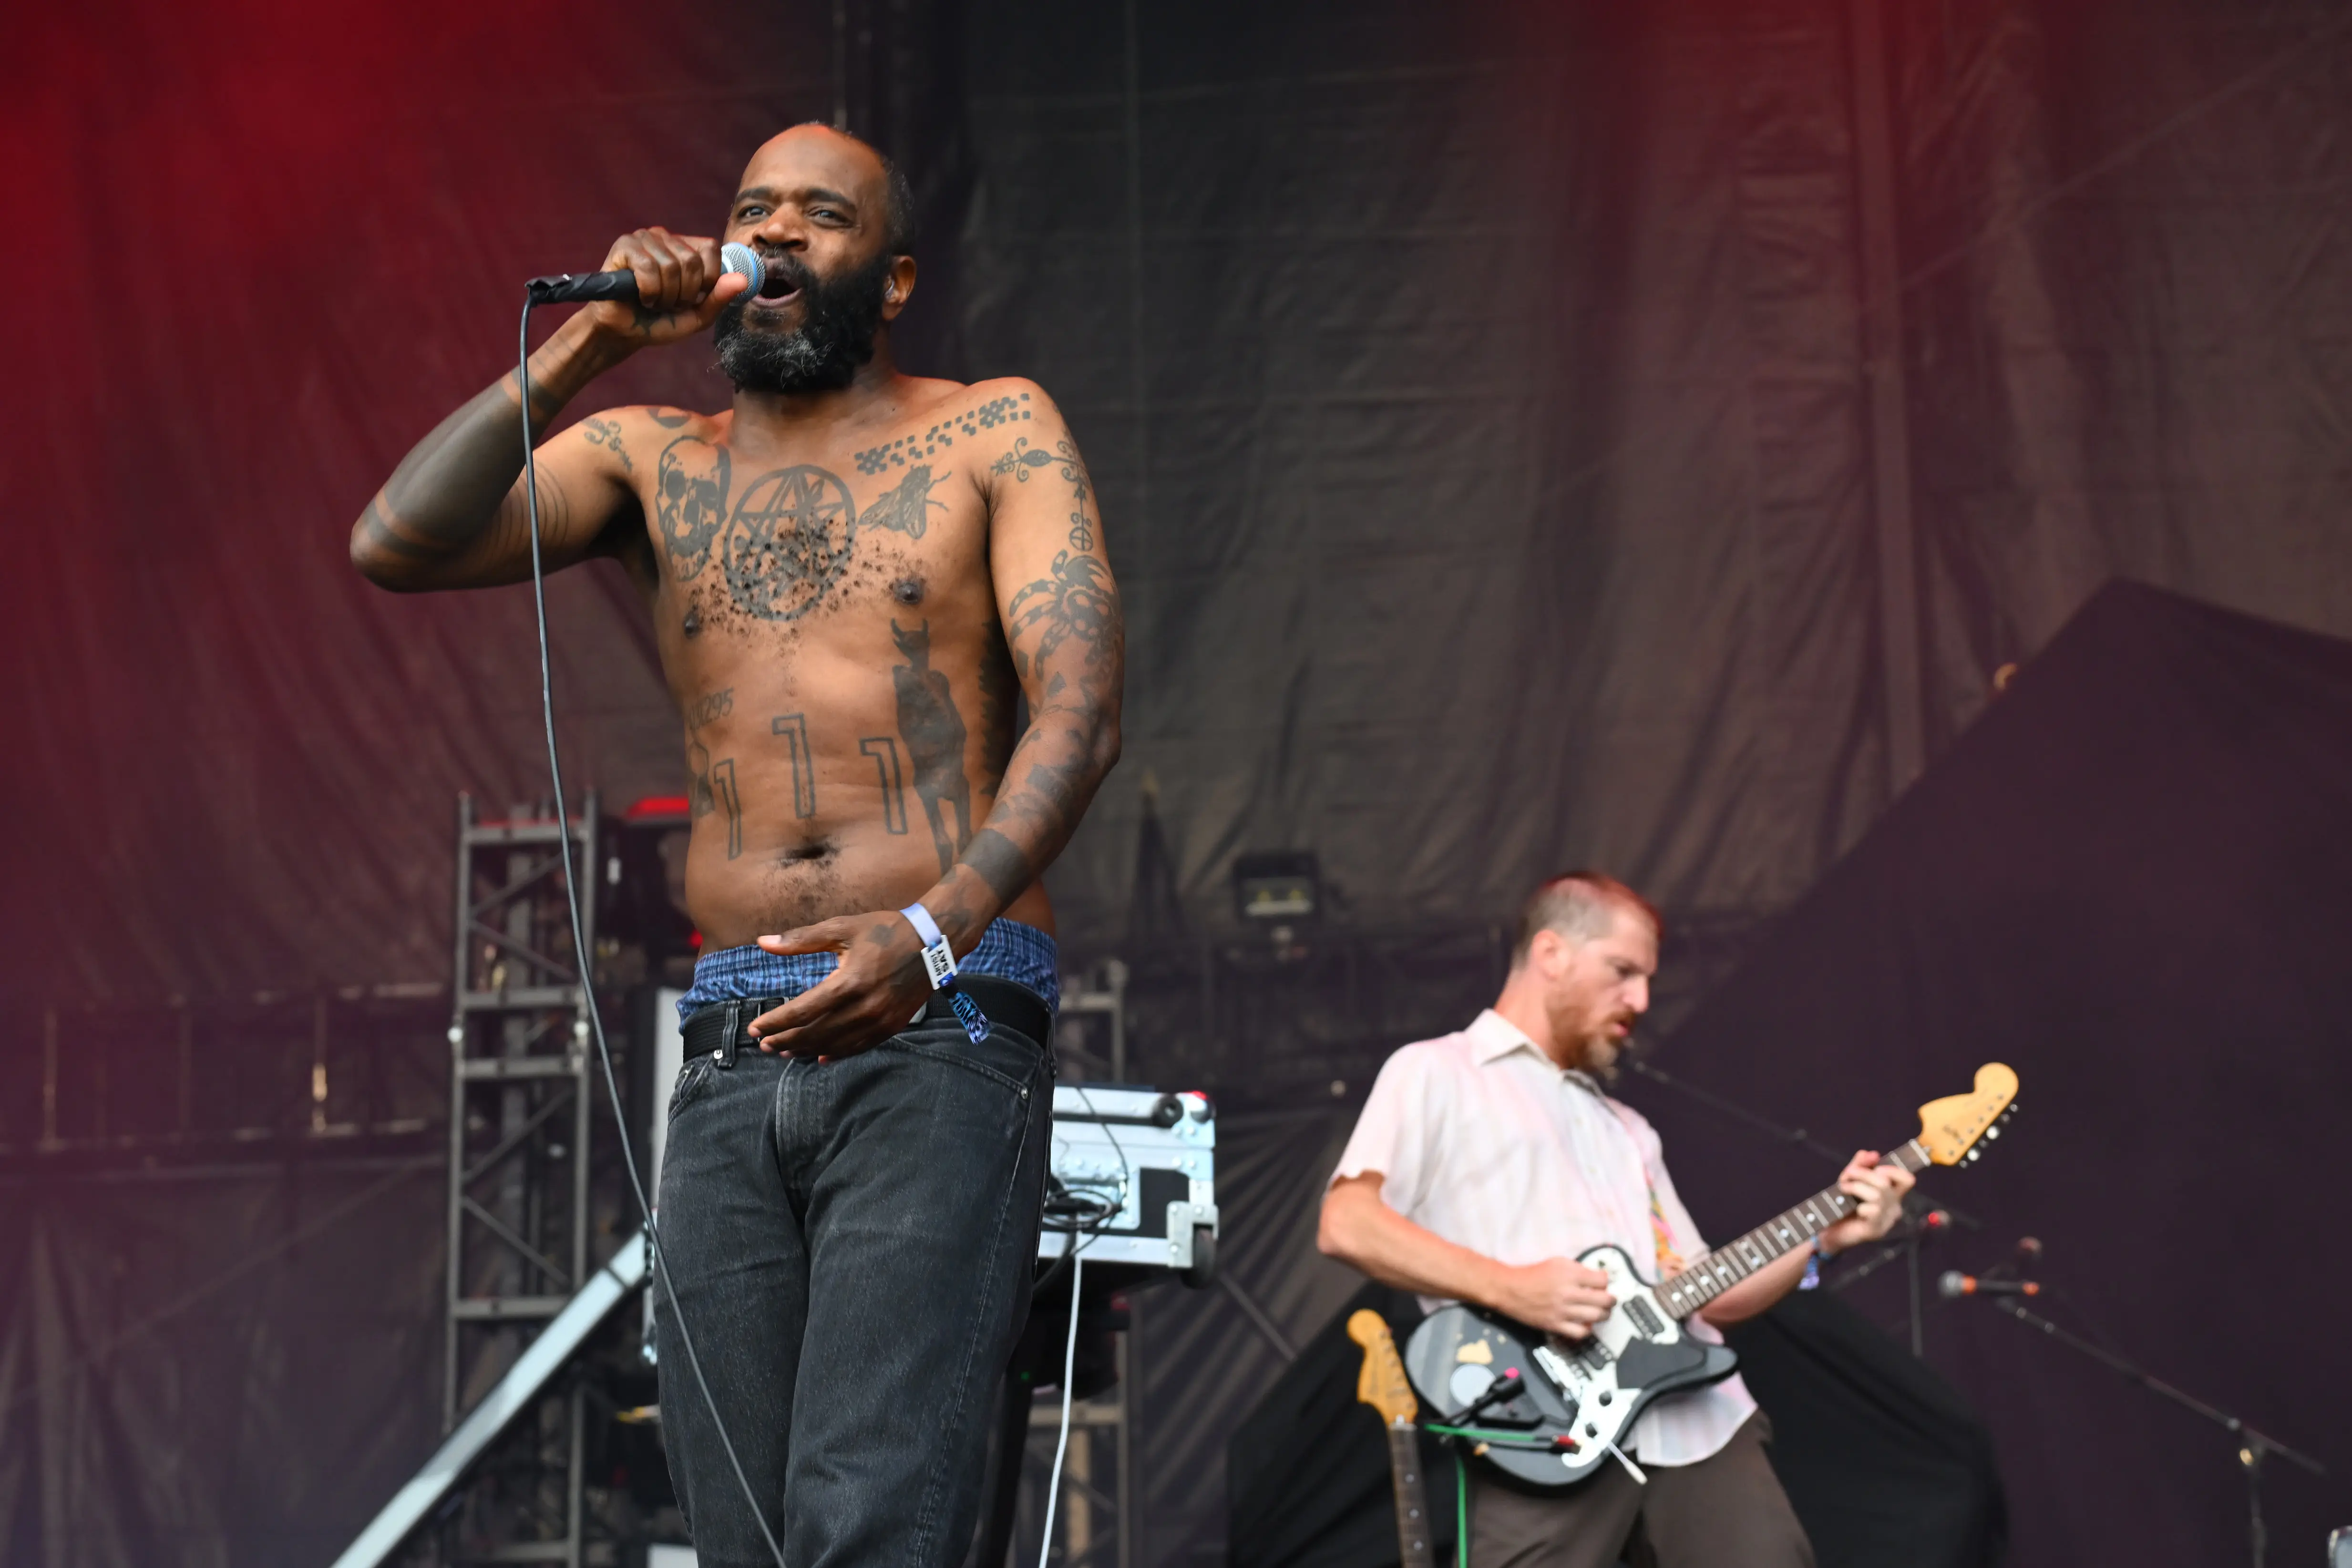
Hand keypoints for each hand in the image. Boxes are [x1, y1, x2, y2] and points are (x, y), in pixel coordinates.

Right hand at [576, 226, 749, 349]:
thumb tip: (742, 279)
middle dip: (684, 294)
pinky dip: (648, 292)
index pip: (712, 248)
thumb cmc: (660, 321)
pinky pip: (648, 267)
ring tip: (654, 301)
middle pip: (692, 261)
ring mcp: (644, 238)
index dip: (708, 279)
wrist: (625, 333)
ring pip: (671, 266)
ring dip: (665, 296)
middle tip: (669, 303)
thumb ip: (719, 299)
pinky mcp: (625, 246)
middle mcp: (666, 237)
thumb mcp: (697, 315)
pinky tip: (641, 298)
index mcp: (686, 247)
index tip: (693, 298)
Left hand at [743, 911, 931, 1061]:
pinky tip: (819, 1056)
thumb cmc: (885, 930)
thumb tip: (763, 943)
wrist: (934, 941)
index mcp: (849, 981)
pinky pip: (858, 1046)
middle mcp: (864, 1007)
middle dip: (786, 1041)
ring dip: (806, 1050)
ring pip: (835, 1045)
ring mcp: (880, 1020)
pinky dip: (836, 1053)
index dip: (775, 1022)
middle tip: (764, 1045)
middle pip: (815, 1033)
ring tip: (784, 1051)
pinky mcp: (892, 1026)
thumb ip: (801, 939)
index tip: (755, 1029)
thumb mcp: (842, 927)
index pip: (802, 1011)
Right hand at [1496, 1257, 1615, 1339]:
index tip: (1602, 1283)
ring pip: (1597, 1316)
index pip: (1602, 1280)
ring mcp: (1563, 1311)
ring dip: (1603, 1314)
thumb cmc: (1534, 1274)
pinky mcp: (1556, 1325)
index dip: (1605, 1281)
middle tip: (1608, 1299)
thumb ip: (1578, 1269)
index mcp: (1570, 1274)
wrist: (1510, 1290)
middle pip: (1604, 1300)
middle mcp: (1569, 1292)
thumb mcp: (1557, 1262)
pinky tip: (1585, 1323)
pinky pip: (1581, 1332)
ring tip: (1600, 1312)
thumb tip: (1599, 1278)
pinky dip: (1587, 1329)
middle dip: (1611, 1300)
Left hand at [1819, 1149, 1915, 1254]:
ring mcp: (1886, 1220)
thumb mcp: (1850, 1179)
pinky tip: (1853, 1208)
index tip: (1876, 1168)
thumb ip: (1860, 1165)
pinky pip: (1872, 1211)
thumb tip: (1871, 1153)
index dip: (1894, 1170)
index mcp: (1892, 1194)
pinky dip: (1859, 1206)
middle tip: (1847, 1174)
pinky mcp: (1876, 1230)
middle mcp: (1894, 1206)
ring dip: (1857, 1187)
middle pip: (1886, 1183)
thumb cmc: (1843, 1203)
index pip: (1907, 1180)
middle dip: (1864, 1173)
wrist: (1832, 1230)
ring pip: (1877, 1195)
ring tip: (1843, 1188)